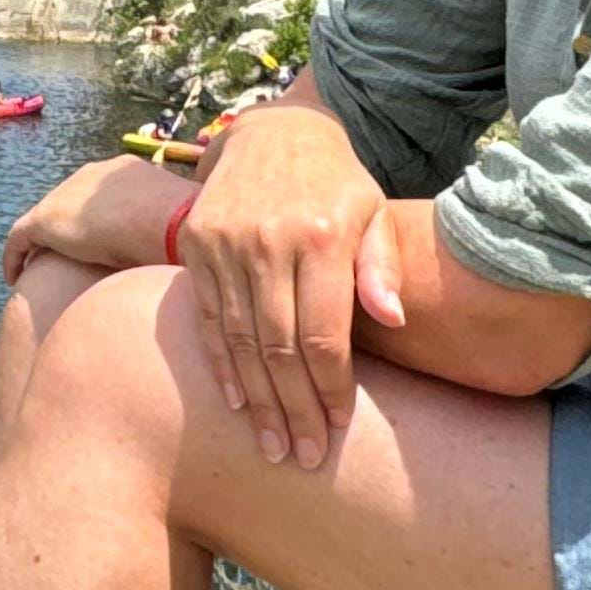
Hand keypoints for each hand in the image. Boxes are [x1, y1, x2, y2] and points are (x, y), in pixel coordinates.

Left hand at [1, 158, 188, 285]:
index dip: (96, 218)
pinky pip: (19, 238)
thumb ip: (170, 228)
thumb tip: (184, 247)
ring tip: (38, 268)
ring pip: (44, 219)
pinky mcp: (46, 219)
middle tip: (64, 258)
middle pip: (69, 202)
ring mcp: (66, 194)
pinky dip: (14, 257)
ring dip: (40, 243)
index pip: (102, 195)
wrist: (170, 223)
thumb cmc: (187, 228)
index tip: (96, 242)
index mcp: (126, 172)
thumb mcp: (178, 225)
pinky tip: (13, 278)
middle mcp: (93, 176)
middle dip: (64, 227)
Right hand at [177, 106, 403, 468]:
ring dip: (256, 401)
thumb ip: (382, 267)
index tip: (339, 426)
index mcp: (319, 236)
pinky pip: (206, 319)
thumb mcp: (372, 211)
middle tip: (304, 457)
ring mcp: (224, 244)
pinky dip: (220, 365)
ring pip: (239, 341)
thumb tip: (395, 320)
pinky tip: (235, 403)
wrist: (273, 132)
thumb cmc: (336, 183)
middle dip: (293, 409)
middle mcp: (266, 241)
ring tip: (272, 446)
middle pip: (279, 348)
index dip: (330, 387)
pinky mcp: (196, 247)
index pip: (323, 334)